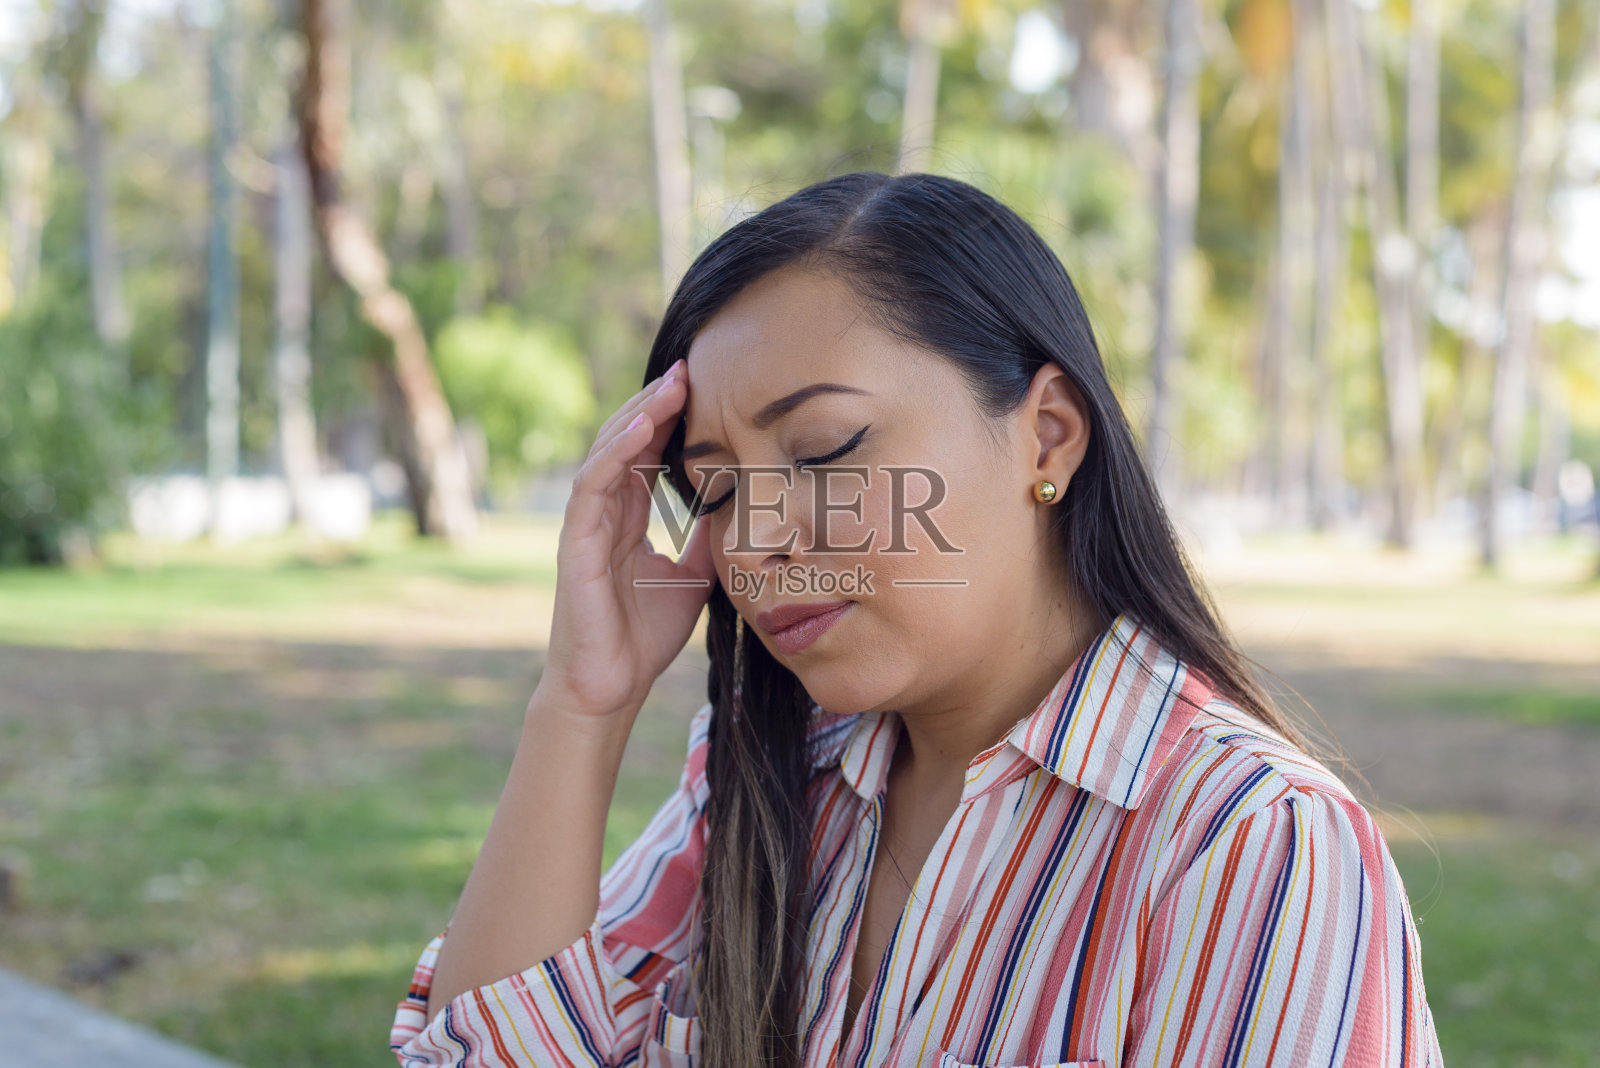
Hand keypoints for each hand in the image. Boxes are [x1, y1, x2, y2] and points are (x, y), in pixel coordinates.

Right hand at [538, 358, 715, 719]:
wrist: (612, 686)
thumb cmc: (645, 637)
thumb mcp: (693, 576)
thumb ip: (706, 539)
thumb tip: (740, 508)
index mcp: (628, 516)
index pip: (647, 452)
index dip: (672, 417)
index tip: (706, 385)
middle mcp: (604, 511)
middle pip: (626, 439)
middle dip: (658, 401)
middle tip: (692, 366)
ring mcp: (585, 523)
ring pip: (608, 450)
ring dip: (638, 413)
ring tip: (672, 384)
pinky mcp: (573, 539)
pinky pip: (592, 482)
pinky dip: (616, 450)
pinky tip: (642, 425)